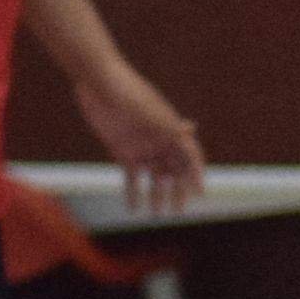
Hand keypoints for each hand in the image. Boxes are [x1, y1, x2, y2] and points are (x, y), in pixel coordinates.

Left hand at [73, 60, 202, 215]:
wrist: (99, 84)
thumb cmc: (127, 91)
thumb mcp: (148, 108)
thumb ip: (166, 122)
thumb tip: (191, 127)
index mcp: (173, 129)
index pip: (191, 156)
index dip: (196, 174)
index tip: (200, 192)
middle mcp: (161, 140)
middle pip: (175, 170)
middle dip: (178, 190)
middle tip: (178, 210)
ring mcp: (142, 147)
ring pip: (155, 176)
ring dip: (157, 195)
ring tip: (158, 214)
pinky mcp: (121, 151)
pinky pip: (131, 176)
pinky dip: (133, 192)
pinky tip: (134, 208)